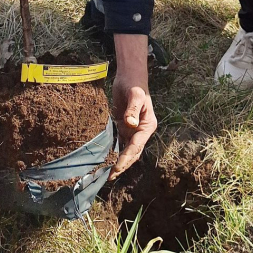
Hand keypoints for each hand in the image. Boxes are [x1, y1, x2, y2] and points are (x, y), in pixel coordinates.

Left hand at [109, 34, 156, 179]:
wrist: (130, 75)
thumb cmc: (135, 84)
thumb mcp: (135, 95)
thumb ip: (133, 109)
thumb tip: (130, 123)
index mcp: (147, 126)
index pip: (136, 147)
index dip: (126, 159)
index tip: (116, 168)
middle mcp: (141, 131)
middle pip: (132, 153)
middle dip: (122, 165)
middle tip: (109, 177)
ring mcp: (133, 130)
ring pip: (125, 150)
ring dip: (117, 161)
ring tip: (105, 174)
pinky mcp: (124, 126)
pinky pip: (119, 142)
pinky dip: (113, 151)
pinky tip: (104, 159)